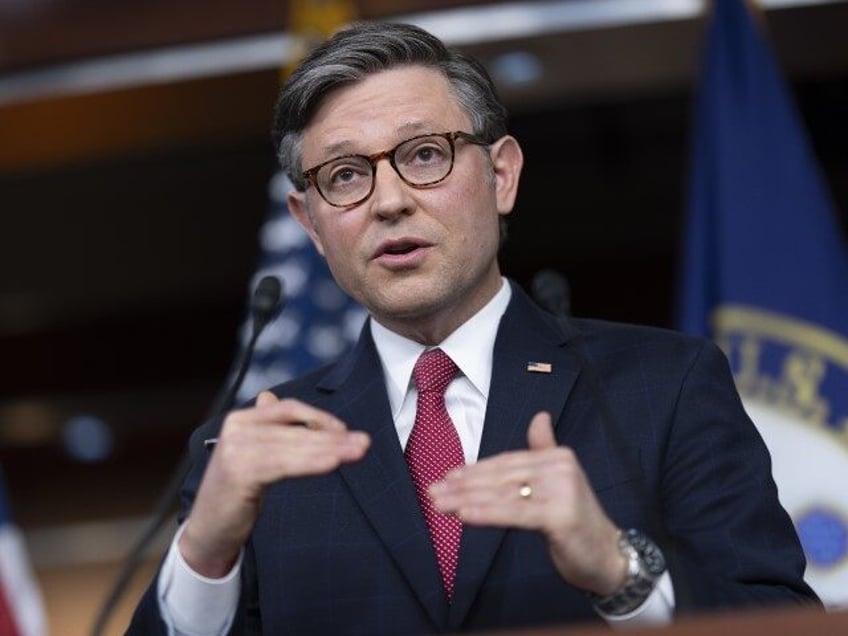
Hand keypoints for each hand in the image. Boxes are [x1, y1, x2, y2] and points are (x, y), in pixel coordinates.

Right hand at [179, 391, 369, 576]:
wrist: (208, 531)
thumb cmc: (235, 492)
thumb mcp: (251, 454)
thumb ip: (265, 428)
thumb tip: (270, 396)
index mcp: (240, 420)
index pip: (287, 409)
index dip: (319, 417)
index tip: (346, 430)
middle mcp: (236, 430)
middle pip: (295, 429)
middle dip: (333, 436)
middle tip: (364, 442)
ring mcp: (235, 451)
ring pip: (294, 446)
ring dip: (331, 449)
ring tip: (358, 452)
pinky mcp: (240, 473)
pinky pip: (285, 465)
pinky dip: (312, 462)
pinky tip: (333, 463)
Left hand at [429, 411, 625, 594]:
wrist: (608, 556)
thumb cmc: (576, 521)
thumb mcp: (558, 483)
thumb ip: (544, 449)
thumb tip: (539, 416)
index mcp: (557, 456)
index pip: (506, 462)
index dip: (475, 470)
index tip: (446, 477)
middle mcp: (560, 467)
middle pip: (501, 477)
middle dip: (462, 486)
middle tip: (432, 492)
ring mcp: (561, 490)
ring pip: (502, 494)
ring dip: (465, 499)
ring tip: (438, 504)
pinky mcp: (559, 515)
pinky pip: (514, 513)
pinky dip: (486, 512)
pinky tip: (462, 514)